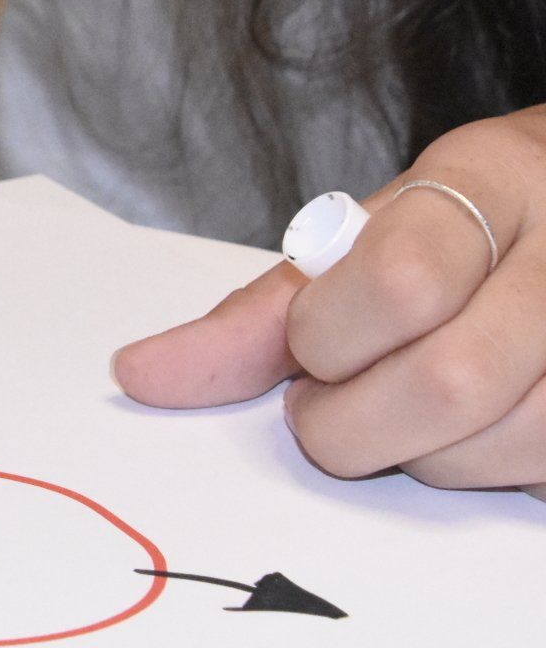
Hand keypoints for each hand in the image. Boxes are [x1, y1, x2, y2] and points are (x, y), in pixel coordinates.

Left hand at [114, 109, 545, 500]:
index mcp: (491, 176)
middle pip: (451, 380)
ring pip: (512, 443)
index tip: (310, 351)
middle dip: (356, 425)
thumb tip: (139, 376)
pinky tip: (476, 431)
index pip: (396, 280)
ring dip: (428, 456)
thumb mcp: (360, 246)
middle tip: (328, 411)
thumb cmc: (458, 235)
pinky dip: (491, 471)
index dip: (330, 342)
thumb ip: (255, 317)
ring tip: (408, 414)